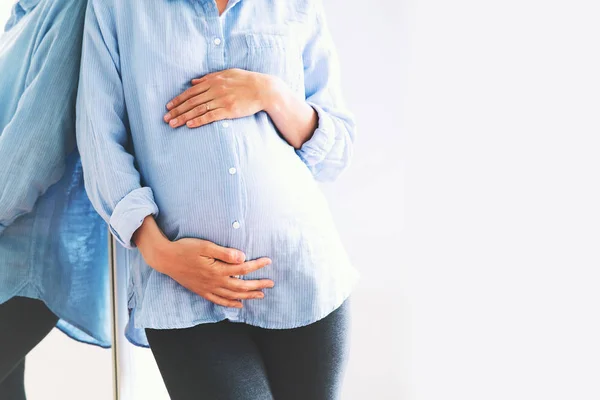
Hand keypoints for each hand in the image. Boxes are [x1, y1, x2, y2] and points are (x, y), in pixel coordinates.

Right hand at [133, 216, 274, 307]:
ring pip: (233, 296)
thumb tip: (242, 258)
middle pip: (241, 286)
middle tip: (271, 284)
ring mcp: (208, 289)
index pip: (243, 269)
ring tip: (261, 295)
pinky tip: (239, 304)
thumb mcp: (205, 246)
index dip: (257, 266)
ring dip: (248, 296)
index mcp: (217, 270)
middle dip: (258, 285)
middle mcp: (214, 282)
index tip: (269, 261)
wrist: (165, 259)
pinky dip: (231, 304)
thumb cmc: (185, 248)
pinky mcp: (202, 291)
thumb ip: (224, 253)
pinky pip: (219, 301)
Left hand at [163, 68, 273, 128]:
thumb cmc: (246, 80)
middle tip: (166, 118)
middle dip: (177, 110)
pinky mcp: (228, 110)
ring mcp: (221, 100)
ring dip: (184, 117)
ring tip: (173, 124)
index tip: (168, 106)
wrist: (264, 89)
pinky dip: (198, 120)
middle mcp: (215, 90)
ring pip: (198, 109)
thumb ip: (209, 77)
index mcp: (213, 81)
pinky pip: (210, 116)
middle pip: (191, 101)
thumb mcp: (227, 73)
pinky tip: (189, 125)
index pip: (191, 91)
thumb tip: (193, 81)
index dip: (178, 99)